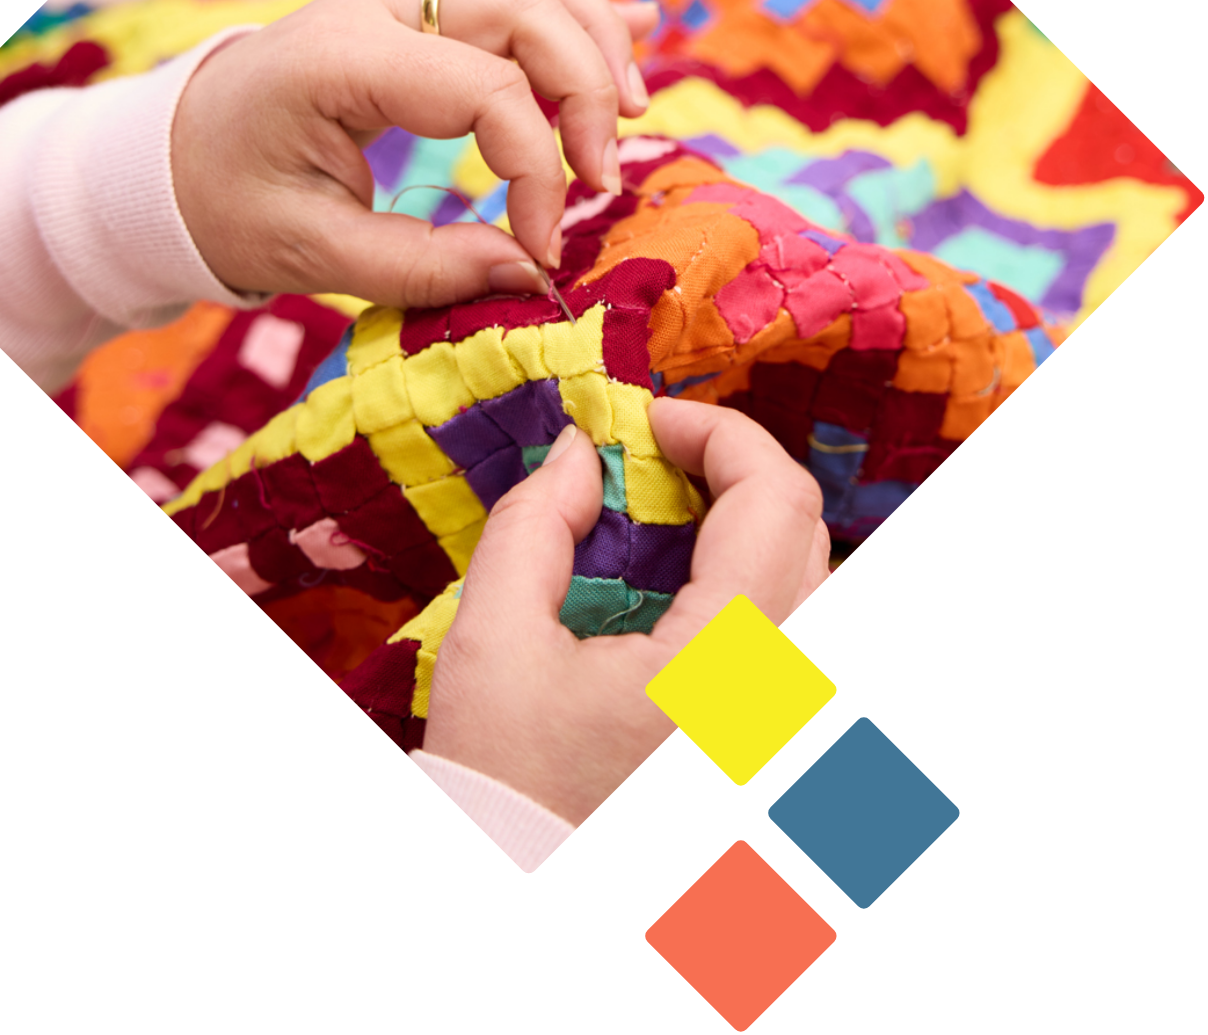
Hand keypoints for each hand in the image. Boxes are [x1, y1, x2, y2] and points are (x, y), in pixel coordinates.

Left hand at [170, 0, 658, 304]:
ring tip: (635, 108)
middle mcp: (379, 11)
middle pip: (524, 7)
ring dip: (594, 37)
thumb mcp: (309, 254)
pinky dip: (576, 11)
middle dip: (587, 89)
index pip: (484, 90)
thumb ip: (422, 267)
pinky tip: (636, 27)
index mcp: (342, 60)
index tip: (542, 248)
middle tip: (605, 179)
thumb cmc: (230, 203)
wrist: (175, 155)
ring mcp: (401, 2)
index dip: (536, 172)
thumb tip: (531, 274)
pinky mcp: (419, 16)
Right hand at [421, 398, 832, 826]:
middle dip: (728, 470)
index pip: (776, 502)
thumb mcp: (491, 641)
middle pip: (803, 532)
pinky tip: (677, 574)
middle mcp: (778, 693)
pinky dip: (743, 574)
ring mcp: (779, 715)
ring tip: (660, 508)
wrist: (526, 875)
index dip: (719, 433)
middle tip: (649, 456)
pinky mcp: (763, 728)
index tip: (650, 420)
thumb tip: (580, 451)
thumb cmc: (506, 781)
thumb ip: (534, 525)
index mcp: (724, 667)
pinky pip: (785, 623)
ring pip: (804, 576)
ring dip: (740, 520)